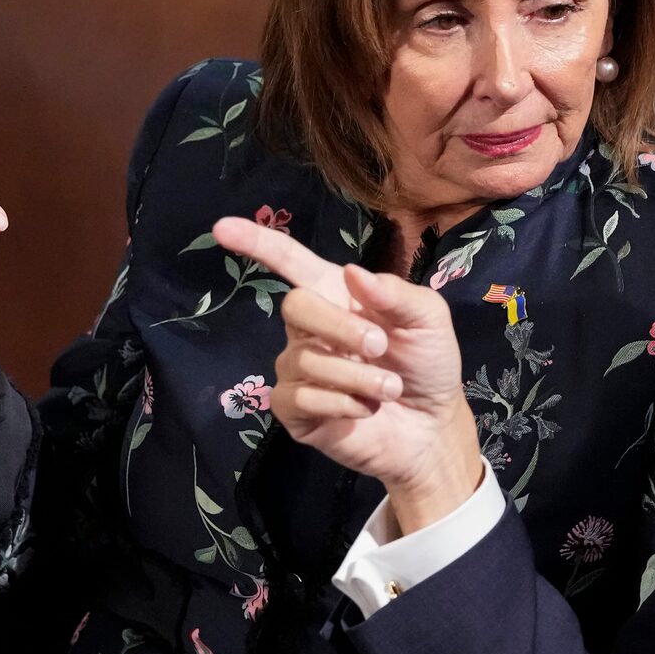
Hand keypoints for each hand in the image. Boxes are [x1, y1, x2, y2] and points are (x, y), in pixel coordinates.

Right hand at [211, 217, 481, 534]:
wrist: (432, 427)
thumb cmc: (427, 364)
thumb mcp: (428, 319)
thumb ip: (396, 294)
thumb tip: (352, 273)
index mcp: (337, 296)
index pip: (290, 262)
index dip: (257, 243)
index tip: (222, 226)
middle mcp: (310, 330)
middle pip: (294, 306)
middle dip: (340, 328)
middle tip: (380, 347)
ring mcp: (299, 370)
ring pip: (305, 359)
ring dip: (357, 376)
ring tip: (389, 389)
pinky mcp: (295, 411)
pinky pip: (300, 398)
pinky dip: (341, 404)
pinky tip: (364, 410)